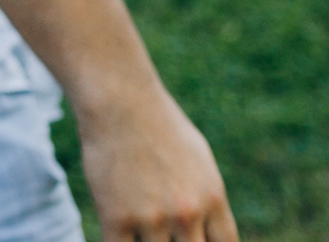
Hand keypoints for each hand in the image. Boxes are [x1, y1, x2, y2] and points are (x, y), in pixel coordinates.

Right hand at [79, 85, 238, 241]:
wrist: (118, 100)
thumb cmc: (158, 124)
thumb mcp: (199, 160)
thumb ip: (206, 198)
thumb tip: (209, 226)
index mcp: (212, 200)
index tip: (191, 238)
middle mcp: (187, 213)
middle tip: (165, 233)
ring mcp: (152, 217)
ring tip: (140, 227)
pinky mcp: (116, 217)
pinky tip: (118, 234)